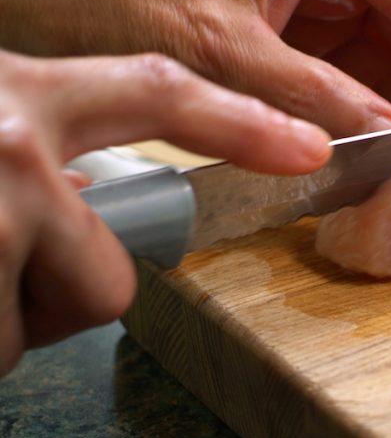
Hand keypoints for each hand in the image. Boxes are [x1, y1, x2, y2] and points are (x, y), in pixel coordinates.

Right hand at [0, 49, 329, 374]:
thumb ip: (47, 137)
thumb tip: (85, 187)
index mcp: (32, 93)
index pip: (162, 95)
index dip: (243, 126)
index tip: (312, 150)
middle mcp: (17, 144)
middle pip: (120, 271)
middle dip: (83, 286)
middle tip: (18, 265)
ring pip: (71, 308)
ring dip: (17, 308)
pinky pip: (8, 344)